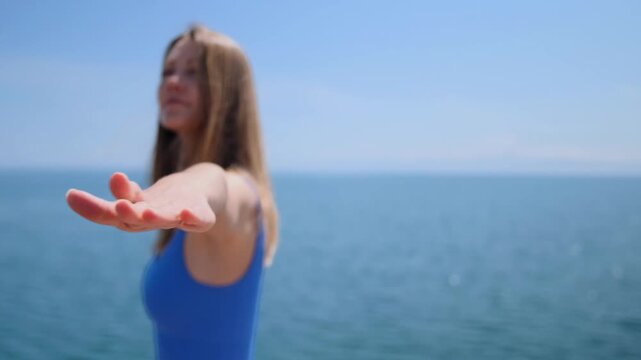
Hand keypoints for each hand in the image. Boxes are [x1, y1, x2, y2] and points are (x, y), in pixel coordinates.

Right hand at [66, 171, 215, 232]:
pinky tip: (186, 214)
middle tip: (118, 207)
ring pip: (164, 220)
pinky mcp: (203, 217)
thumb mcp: (142, 196)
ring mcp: (178, 219)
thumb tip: (116, 180)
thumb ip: (125, 191)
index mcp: (134, 216)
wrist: (204, 199)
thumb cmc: (166, 200)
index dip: (92, 207)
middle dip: (126, 213)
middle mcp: (153, 220)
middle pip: (135, 220)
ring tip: (146, 214)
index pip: (109, 215)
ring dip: (155, 218)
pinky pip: (199, 220)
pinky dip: (193, 219)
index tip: (72, 195)